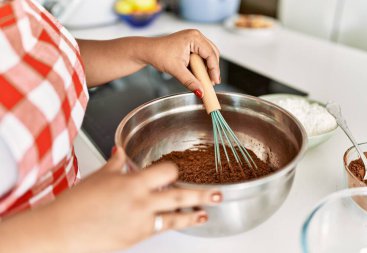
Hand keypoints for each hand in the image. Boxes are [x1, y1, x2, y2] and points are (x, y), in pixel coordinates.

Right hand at [43, 146, 221, 252]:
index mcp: (133, 182)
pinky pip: (161, 229)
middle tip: (216, 194)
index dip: (174, 170)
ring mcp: (141, 222)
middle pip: (179, 196)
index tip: (178, 170)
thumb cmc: (77, 203)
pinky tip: (179, 223)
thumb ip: (116, 163)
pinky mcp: (137, 237)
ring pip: (175, 218)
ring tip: (205, 214)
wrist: (62, 231)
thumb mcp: (99, 177)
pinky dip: (173, 225)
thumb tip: (121, 150)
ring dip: (193, 216)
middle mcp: (142, 202)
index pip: (167, 171)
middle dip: (201, 195)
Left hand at [145, 29, 220, 97]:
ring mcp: (194, 40)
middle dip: (213, 69)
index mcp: (193, 37)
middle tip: (212, 82)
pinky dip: (202, 66)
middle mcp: (196, 36)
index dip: (214, 69)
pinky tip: (200, 75)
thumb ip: (190, 81)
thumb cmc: (158, 54)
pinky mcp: (191, 45)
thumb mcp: (176, 70)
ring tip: (206, 81)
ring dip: (208, 68)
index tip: (215, 81)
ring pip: (208, 55)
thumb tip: (201, 91)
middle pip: (213, 53)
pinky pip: (202, 56)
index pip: (211, 54)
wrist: (148, 51)